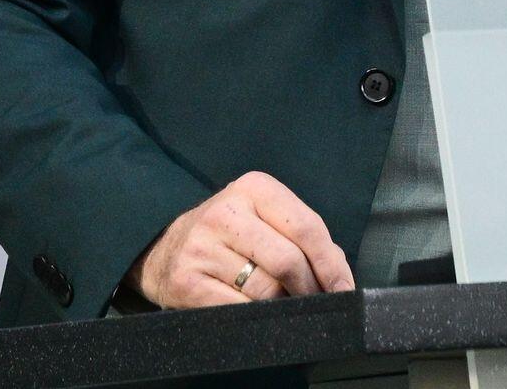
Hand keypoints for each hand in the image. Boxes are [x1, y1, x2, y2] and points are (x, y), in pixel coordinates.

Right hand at [130, 171, 355, 307]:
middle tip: (316, 300)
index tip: (343, 287)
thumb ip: (301, 235)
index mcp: (254, 188)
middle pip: (288, 260)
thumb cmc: (228, 234)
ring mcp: (202, 247)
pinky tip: (260, 314)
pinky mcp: (186, 281)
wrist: (162, 248)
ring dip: (284, 304)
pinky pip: (237, 309)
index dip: (331, 263)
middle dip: (310, 288)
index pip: (306, 227)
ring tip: (285, 304)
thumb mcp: (263, 217)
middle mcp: (226, 213)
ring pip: (265, 289)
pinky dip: (257, 317)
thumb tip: (338, 273)